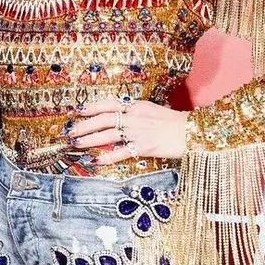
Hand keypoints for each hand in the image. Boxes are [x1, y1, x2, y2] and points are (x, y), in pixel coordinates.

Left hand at [67, 98, 187, 163]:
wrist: (192, 132)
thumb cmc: (175, 122)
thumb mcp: (153, 110)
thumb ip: (136, 112)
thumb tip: (120, 116)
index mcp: (137, 106)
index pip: (110, 103)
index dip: (93, 107)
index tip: (79, 110)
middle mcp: (135, 117)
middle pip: (104, 118)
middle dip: (85, 125)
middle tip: (71, 131)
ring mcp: (139, 132)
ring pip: (108, 134)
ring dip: (90, 139)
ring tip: (77, 144)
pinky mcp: (144, 147)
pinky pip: (121, 152)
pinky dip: (107, 156)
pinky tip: (96, 160)